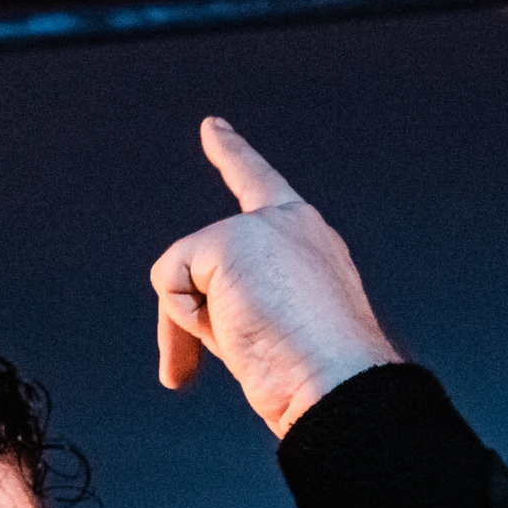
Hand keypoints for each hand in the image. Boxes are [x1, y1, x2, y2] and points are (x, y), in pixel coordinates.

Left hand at [149, 116, 400, 436]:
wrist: (337, 380)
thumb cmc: (312, 371)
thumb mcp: (266, 329)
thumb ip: (229, 306)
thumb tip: (177, 348)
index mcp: (306, 238)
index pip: (262, 186)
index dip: (233, 155)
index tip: (212, 128)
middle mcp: (288, 224)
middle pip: (196, 261)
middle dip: (188, 316)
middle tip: (249, 345)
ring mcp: (261, 227)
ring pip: (180, 275)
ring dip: (192, 324)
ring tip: (251, 341)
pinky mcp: (230, 241)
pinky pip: (170, 282)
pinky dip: (184, 319)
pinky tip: (235, 329)